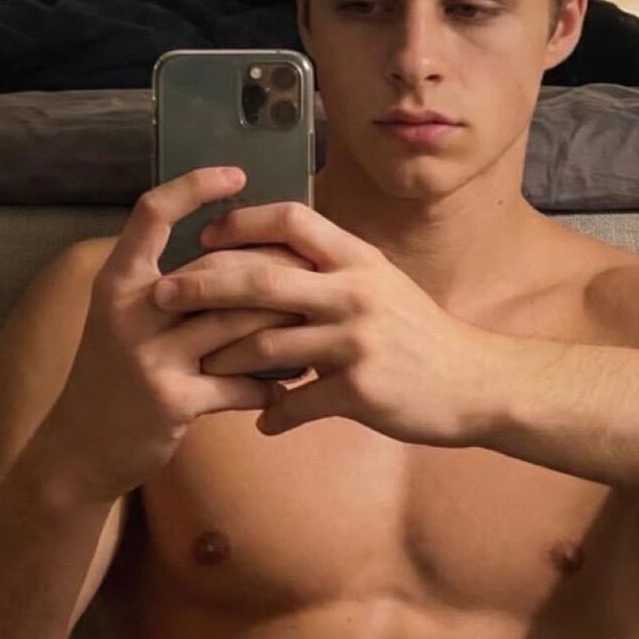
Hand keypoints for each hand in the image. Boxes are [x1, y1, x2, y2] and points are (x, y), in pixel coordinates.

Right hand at [40, 167, 316, 501]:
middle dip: (273, 271)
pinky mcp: (172, 399)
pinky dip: (269, 383)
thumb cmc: (114, 376)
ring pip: (238, 324)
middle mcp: (131, 311)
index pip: (152, 213)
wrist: (79, 448)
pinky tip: (288, 384)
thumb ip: (167, 287)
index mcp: (118, 281)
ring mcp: (150, 356)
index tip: (236, 174)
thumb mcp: (124, 320)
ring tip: (316, 324)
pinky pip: (240, 383)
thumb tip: (234, 251)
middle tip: (315, 273)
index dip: (194, 187)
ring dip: (284, 326)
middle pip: (217, 270)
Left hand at [152, 200, 503, 447]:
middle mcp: (354, 292)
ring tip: (198, 368)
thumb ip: (334, 269)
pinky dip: (274, 414)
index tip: (204, 239)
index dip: (240, 224)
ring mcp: (356, 342)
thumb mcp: (384, 285)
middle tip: (161, 296)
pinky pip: (297, 403)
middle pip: (260, 277)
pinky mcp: (359, 390)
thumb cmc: (424, 335)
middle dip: (202, 285)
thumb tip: (280, 254)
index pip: (289, 219)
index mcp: (358, 259)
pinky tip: (262, 420)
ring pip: (266, 342)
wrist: (476, 384)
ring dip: (224, 358)